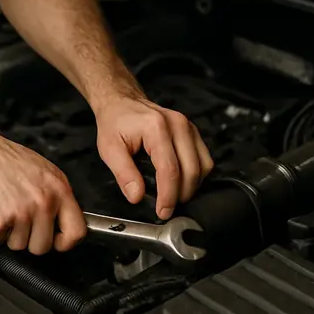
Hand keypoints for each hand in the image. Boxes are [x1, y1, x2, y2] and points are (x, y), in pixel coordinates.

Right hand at [0, 127, 86, 255]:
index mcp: (58, 189)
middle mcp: (43, 202)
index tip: (56, 241)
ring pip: (18, 246)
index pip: (77, 231)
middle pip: (43, 246)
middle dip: (29, 239)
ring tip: (2, 210)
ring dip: (7, 234)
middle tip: (19, 221)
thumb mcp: (42, 170)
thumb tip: (62, 220)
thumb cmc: (4, 159)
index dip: (65, 242)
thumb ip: (55, 195)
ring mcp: (21, 213)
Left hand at [93, 92, 213, 219]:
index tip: (163, 212)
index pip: (169, 169)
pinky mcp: (193, 131)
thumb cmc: (115, 122)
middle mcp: (177, 125)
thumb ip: (123, 173)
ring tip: (174, 196)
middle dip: (181, 195)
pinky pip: (205, 159)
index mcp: (156, 127)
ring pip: (203, 166)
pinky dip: (197, 175)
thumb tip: (137, 196)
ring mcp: (188, 126)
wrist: (122, 101)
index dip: (168, 196)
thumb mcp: (109, 148)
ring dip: (192, 186)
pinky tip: (182, 182)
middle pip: (191, 170)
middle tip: (167, 209)